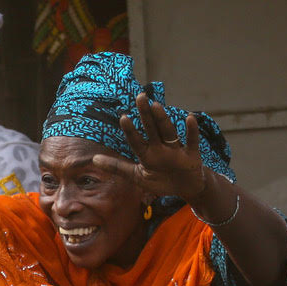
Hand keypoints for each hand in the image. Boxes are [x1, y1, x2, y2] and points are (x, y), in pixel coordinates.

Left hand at [92, 92, 207, 202]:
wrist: (185, 188)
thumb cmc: (160, 181)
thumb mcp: (137, 176)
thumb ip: (117, 167)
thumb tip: (93, 159)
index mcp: (147, 154)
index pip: (136, 141)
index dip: (130, 131)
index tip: (123, 117)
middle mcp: (160, 148)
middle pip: (152, 130)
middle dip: (146, 115)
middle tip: (140, 97)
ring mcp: (176, 151)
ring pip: (168, 132)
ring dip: (162, 119)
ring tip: (156, 105)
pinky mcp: (192, 156)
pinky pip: (192, 142)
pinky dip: (192, 131)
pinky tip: (190, 118)